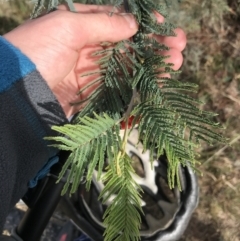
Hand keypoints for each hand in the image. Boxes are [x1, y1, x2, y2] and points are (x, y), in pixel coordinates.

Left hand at [4, 4, 185, 117]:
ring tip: (175, 67)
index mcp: (83, 31)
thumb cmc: (37, 52)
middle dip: (154, 49)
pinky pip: (119, 97)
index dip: (143, 27)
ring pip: (129, 74)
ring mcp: (93, 78)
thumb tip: (133, 24)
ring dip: (152, 71)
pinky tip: (154, 92)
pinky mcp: (93, 99)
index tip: (164, 28)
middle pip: (129, 51)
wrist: (17, 94)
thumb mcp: (66, 26)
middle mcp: (90, 54)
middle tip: (178, 49)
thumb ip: (102, 23)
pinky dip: (136, 97)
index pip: (119, 26)